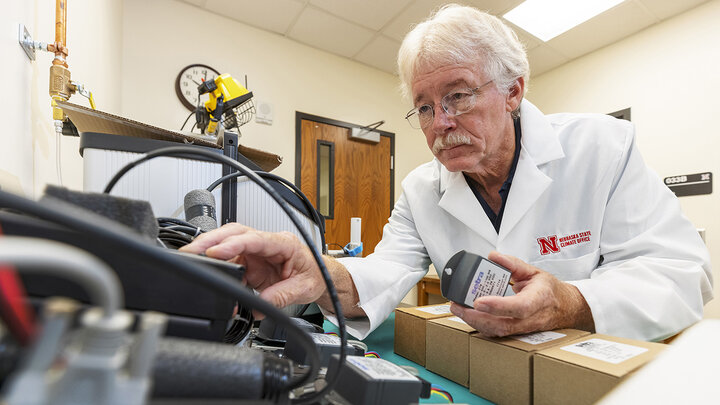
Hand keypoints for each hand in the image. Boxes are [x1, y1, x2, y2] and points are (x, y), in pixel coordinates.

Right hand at [180, 223, 324, 317]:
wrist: (321, 278)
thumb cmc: (316, 275)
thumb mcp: (304, 289)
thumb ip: (281, 296)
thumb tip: (260, 306)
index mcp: (284, 243)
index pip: (255, 239)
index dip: (233, 244)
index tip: (215, 251)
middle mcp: (268, 243)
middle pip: (235, 234)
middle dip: (211, 240)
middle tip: (191, 250)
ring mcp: (258, 252)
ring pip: (228, 244)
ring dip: (210, 251)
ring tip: (192, 260)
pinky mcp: (251, 263)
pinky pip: (231, 262)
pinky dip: (219, 269)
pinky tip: (210, 275)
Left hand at [450, 251, 594, 336]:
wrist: (566, 308)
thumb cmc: (550, 290)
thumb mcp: (534, 271)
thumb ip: (513, 263)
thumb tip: (493, 256)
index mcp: (539, 299)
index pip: (519, 306)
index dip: (498, 306)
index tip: (478, 301)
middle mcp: (532, 317)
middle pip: (503, 324)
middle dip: (477, 318)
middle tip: (458, 305)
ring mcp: (524, 328)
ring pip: (499, 332)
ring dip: (476, 323)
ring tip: (458, 310)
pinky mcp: (517, 332)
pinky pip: (498, 333)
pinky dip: (481, 326)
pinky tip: (469, 316)